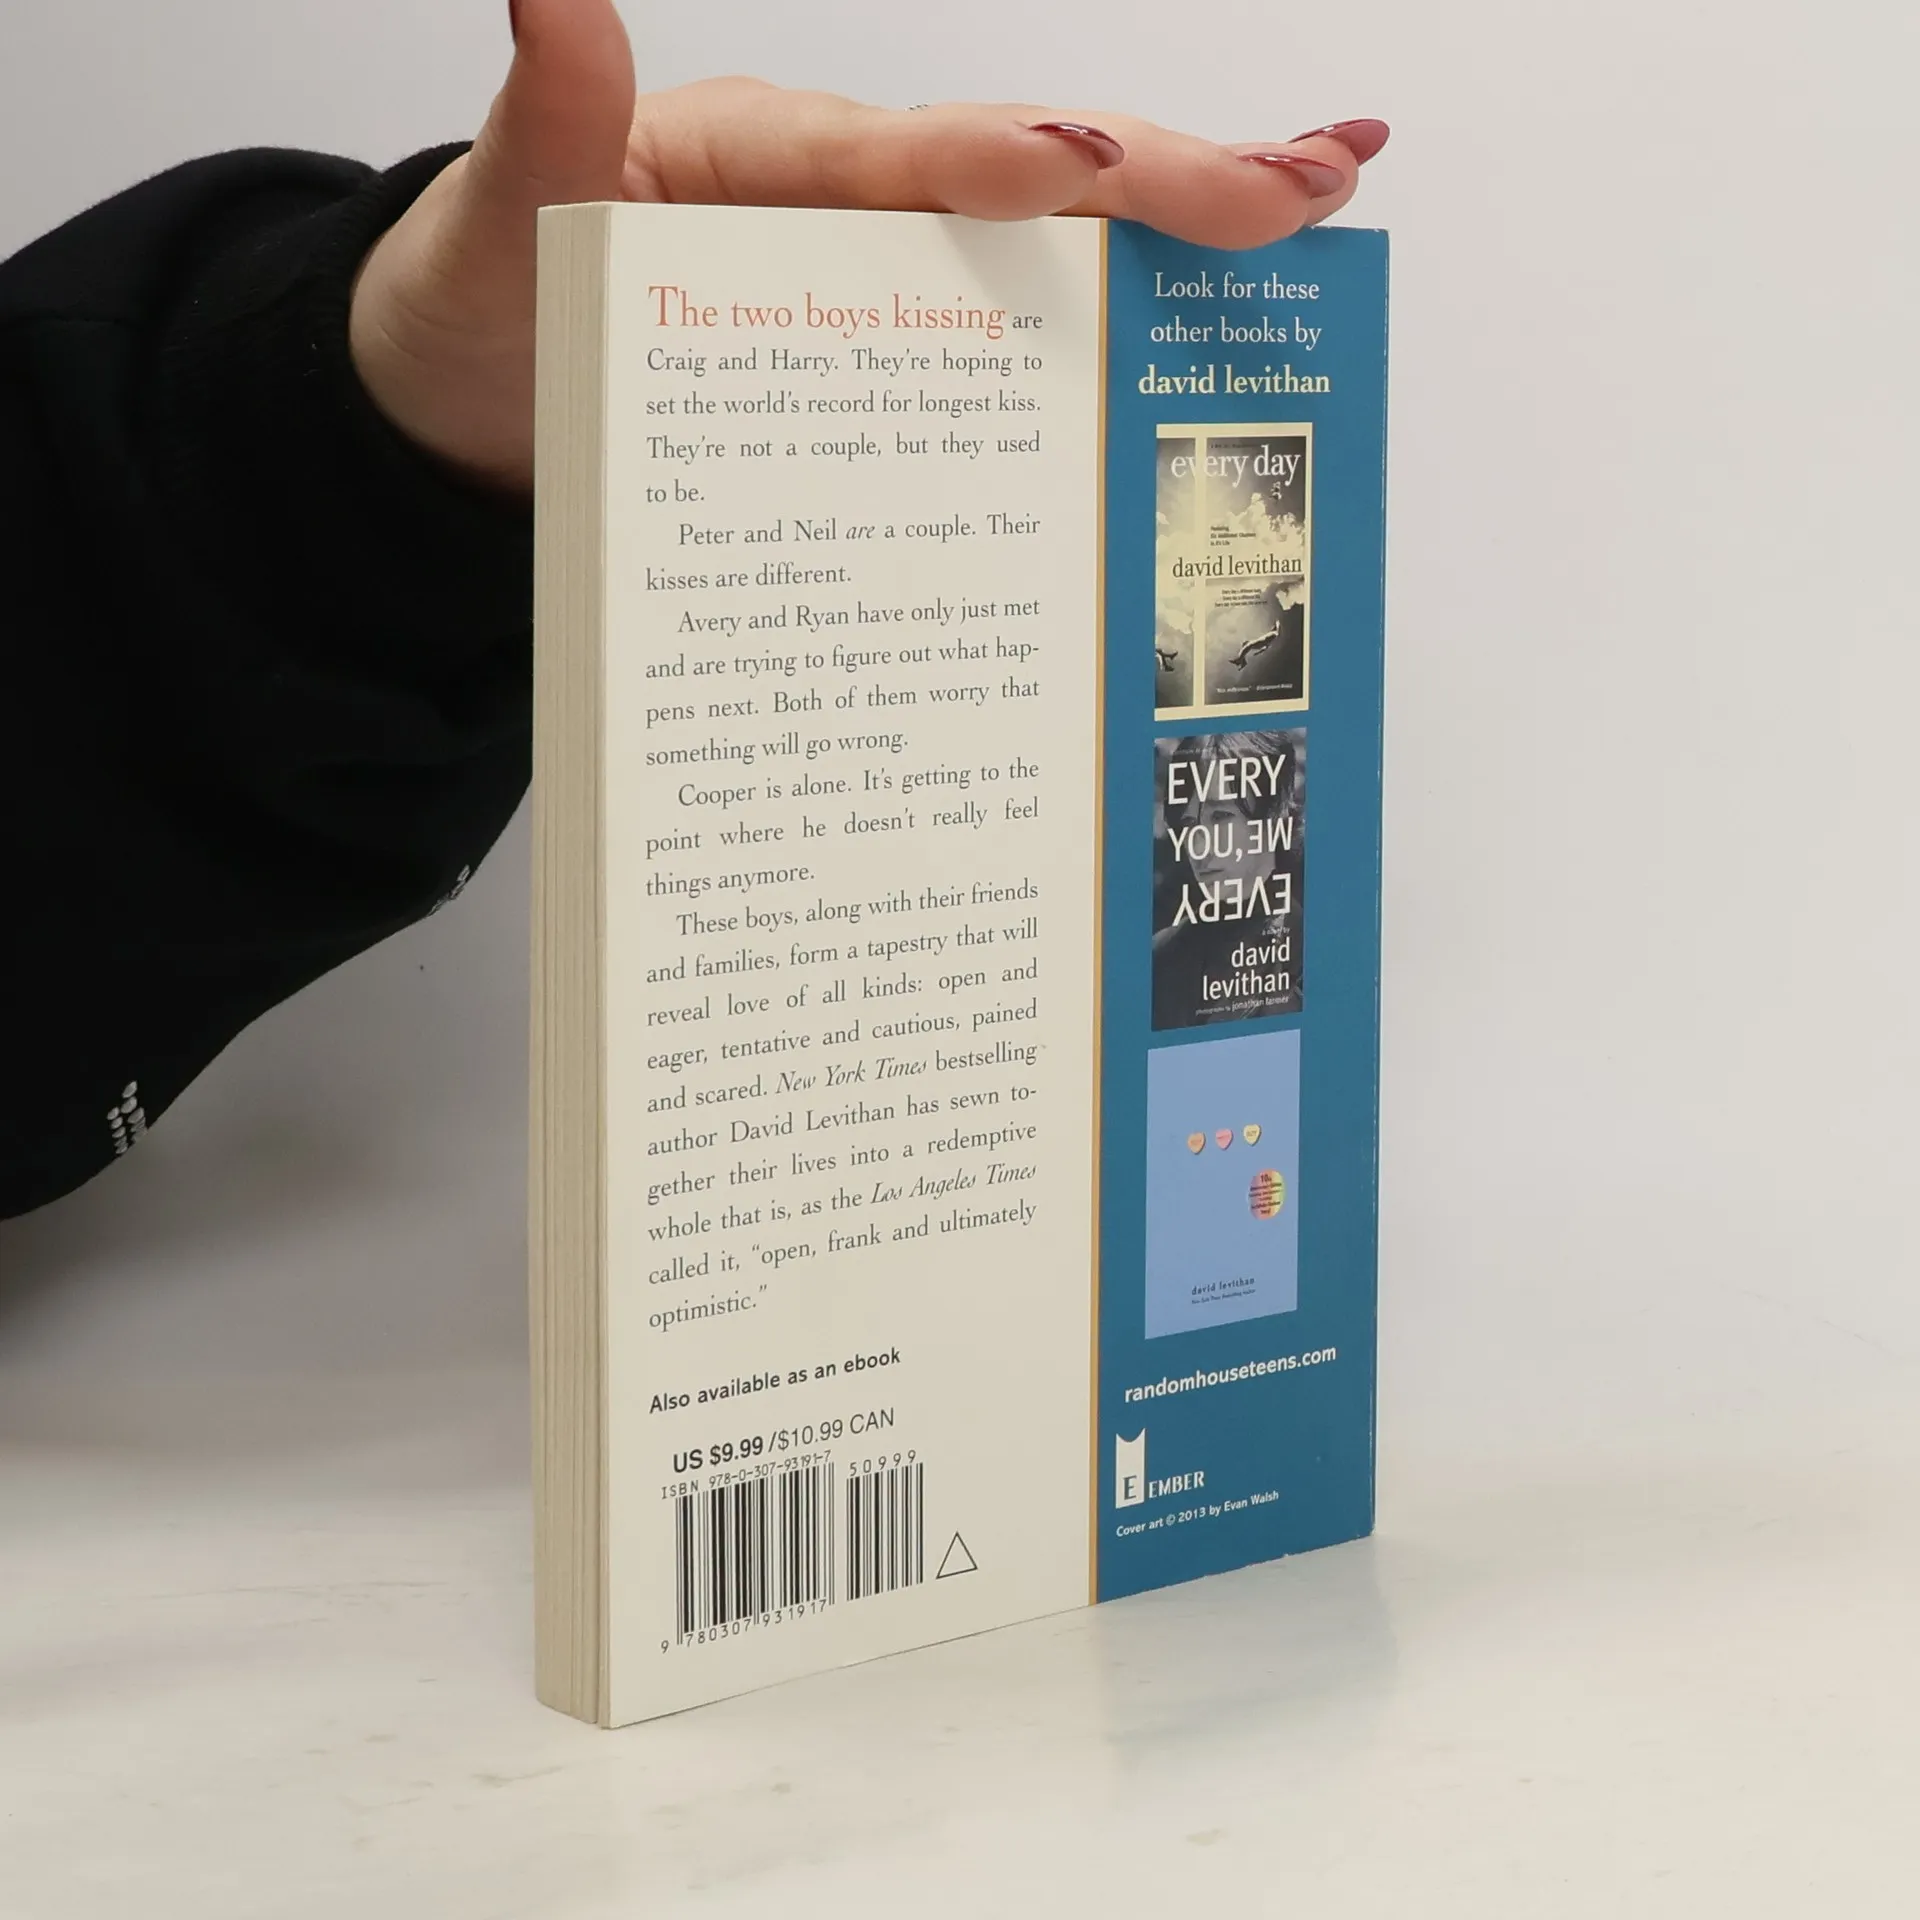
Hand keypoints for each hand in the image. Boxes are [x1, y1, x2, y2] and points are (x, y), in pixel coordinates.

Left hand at [348, 0, 1387, 493]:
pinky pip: (1006, 346)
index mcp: (759, 161)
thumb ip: (543, 129)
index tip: (1094, 175)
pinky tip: (1195, 356)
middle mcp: (841, 207)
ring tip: (1309, 228)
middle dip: (1164, 179)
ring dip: (1176, 246)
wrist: (471, 418)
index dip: (1003, 159)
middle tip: (1312, 181)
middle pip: (1020, 178)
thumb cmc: (485, 317)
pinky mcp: (886, 360)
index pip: (899, 151)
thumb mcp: (494, 230)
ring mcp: (875, 282)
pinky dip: (1108, 340)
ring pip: (1043, 256)